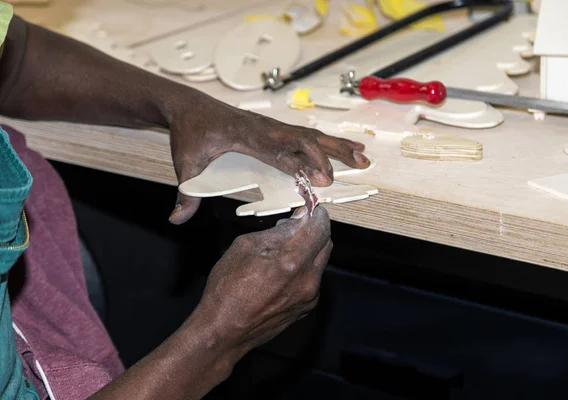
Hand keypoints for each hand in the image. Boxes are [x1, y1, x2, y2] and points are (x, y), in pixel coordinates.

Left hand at [168, 95, 369, 223]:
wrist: (188, 106)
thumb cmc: (188, 132)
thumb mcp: (184, 162)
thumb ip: (185, 193)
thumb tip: (176, 219)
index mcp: (248, 136)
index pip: (283, 149)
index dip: (305, 162)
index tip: (324, 179)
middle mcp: (266, 129)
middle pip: (306, 138)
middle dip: (334, 152)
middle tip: (359, 166)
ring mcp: (271, 127)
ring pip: (310, 134)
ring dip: (337, 146)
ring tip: (363, 157)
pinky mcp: (273, 129)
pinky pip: (304, 134)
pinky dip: (327, 141)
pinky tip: (343, 147)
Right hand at [187, 205, 331, 355]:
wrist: (224, 331)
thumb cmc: (227, 288)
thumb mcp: (245, 246)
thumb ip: (277, 232)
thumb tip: (298, 219)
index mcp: (292, 262)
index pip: (320, 227)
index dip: (316, 212)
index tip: (310, 205)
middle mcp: (308, 280)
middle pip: (326, 243)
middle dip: (315, 229)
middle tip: (297, 223)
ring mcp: (310, 296)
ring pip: (320, 261)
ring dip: (309, 249)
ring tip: (285, 248)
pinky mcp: (307, 307)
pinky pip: (313, 279)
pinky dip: (304, 268)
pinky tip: (283, 269)